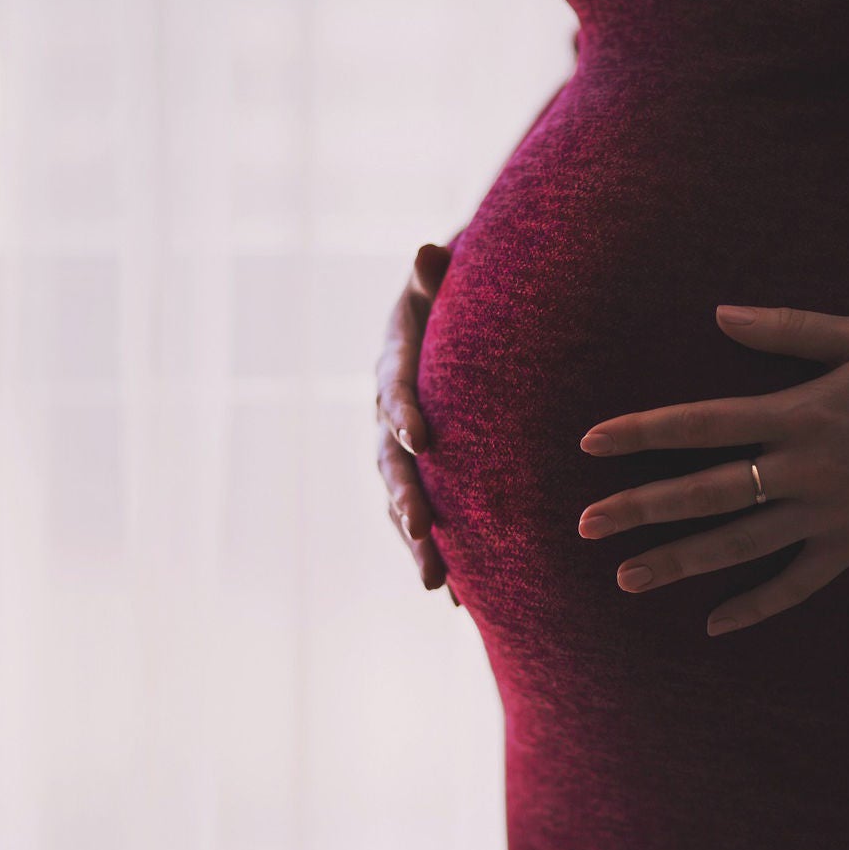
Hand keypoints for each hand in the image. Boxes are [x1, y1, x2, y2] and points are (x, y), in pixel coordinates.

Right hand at [375, 241, 460, 605]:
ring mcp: (400, 452)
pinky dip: (440, 555)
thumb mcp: (444, 281)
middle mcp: (388, 415)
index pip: (393, 388)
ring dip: (417, 543)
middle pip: (390, 462)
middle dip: (406, 497)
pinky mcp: (423, 477)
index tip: (420, 437)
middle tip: (422, 529)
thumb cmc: (454, 297)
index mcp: (394, 365)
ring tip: (437, 582)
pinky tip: (460, 600)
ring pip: (401, 502)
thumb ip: (435, 275)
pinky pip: (425, 521)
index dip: (402, 412)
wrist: (454, 324)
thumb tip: (428, 250)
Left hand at [576, 305, 848, 636]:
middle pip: (707, 494)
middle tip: (585, 524)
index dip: (642, 432)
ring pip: (741, 546)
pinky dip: (758, 606)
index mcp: (800, 412)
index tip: (590, 443)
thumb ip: (786, 329)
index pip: (701, 423)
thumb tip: (718, 314)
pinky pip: (799, 585)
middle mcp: (807, 469)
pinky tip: (715, 625)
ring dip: (681, 563)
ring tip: (626, 577)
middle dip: (641, 508)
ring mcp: (831, 514)